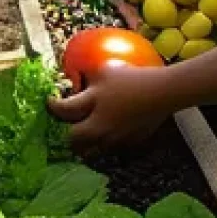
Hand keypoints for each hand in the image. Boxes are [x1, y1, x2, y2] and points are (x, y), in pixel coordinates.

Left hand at [47, 64, 177, 155]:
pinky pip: (114, 147)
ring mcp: (115, 137)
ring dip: (88, 142)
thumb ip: (90, 76)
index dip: (52, 106)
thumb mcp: (108, 68)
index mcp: (90, 104)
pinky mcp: (131, 142)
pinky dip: (109, 141)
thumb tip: (79, 79)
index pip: (62, 110)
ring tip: (91, 133)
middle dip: (68, 135)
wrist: (165, 92)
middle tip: (70, 127)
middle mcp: (98, 125)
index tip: (51, 102)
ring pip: (93, 148)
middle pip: (74, 140)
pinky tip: (114, 131)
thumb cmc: (135, 77)